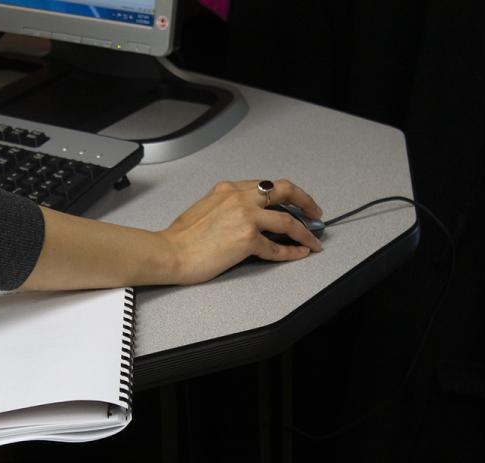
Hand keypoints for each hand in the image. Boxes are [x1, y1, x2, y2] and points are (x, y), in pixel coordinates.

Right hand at [158, 179, 322, 284]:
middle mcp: (240, 197)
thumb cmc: (181, 237)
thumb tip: (245, 217)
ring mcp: (246, 217)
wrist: (170, 252)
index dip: (286, 194)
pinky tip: (299, 254)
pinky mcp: (247, 239)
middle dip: (305, 201)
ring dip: (306, 232)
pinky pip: (277, 247)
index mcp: (229, 188)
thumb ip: (228, 205)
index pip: (266, 185)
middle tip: (315, 212)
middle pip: (285, 191)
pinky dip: (292, 252)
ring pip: (287, 221)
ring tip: (313, 240)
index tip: (295, 201)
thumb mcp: (205, 207)